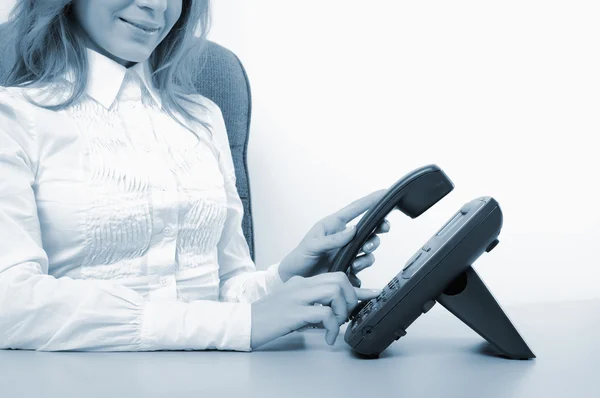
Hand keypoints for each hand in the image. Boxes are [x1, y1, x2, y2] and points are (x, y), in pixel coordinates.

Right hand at [251, 272, 381, 348]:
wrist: (245, 323)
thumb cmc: (268, 317)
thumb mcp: (293, 306)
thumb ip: (312, 303)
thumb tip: (332, 310)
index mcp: (302, 282)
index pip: (335, 277)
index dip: (357, 288)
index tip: (374, 294)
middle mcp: (302, 285)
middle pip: (339, 280)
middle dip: (350, 299)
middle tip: (343, 317)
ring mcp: (298, 296)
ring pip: (335, 291)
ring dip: (341, 311)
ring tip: (334, 327)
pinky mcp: (294, 311)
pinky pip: (324, 313)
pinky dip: (331, 327)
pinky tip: (327, 337)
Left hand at [278, 189, 390, 282]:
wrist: (294, 278)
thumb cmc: (299, 257)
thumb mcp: (312, 245)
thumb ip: (332, 239)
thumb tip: (352, 230)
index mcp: (334, 225)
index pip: (356, 208)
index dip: (371, 200)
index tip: (385, 193)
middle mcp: (343, 236)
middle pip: (369, 228)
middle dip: (378, 229)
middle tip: (380, 232)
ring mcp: (347, 251)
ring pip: (369, 247)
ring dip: (368, 252)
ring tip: (357, 260)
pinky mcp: (349, 265)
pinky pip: (363, 264)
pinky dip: (362, 267)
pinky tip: (353, 271)